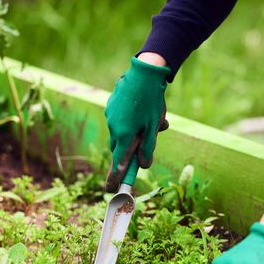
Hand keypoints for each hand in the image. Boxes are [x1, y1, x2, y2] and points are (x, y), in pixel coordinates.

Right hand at [105, 56, 170, 191]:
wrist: (144, 73)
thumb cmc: (151, 103)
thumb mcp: (153, 129)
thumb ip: (148, 148)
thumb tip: (143, 165)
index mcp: (124, 136)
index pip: (118, 163)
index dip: (115, 177)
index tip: (110, 190)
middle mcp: (114, 127)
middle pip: (120, 148)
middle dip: (130, 149)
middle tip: (146, 138)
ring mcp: (110, 115)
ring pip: (121, 132)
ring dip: (133, 132)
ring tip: (153, 119)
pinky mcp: (111, 105)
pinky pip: (118, 119)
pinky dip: (129, 120)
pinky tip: (142, 107)